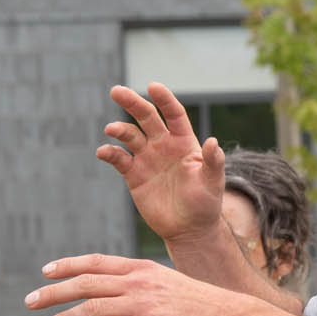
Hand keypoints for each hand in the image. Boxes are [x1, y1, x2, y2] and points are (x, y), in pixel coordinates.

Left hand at [28, 255, 243, 315]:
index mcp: (142, 269)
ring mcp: (142, 305)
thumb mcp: (171, 285)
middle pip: (86, 283)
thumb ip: (145, 287)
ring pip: (91, 308)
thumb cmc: (203, 307)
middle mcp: (138, 282)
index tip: (45, 272)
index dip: (68, 266)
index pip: (96, 262)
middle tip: (30, 301)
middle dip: (53, 292)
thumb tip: (124, 295)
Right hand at [98, 83, 226, 242]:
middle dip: (132, 103)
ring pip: (130, 135)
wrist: (189, 229)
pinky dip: (110, 153)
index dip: (164, 99)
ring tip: (111, 129)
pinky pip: (119, 158)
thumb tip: (213, 141)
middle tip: (116, 91)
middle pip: (146, 117)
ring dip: (119, 129)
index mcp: (184, 142)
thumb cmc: (206, 203)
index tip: (153, 86)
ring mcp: (147, 158)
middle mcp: (164, 145)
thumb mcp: (213, 182)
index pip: (174, 114)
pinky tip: (103, 151)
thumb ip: (213, 161)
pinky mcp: (134, 175)